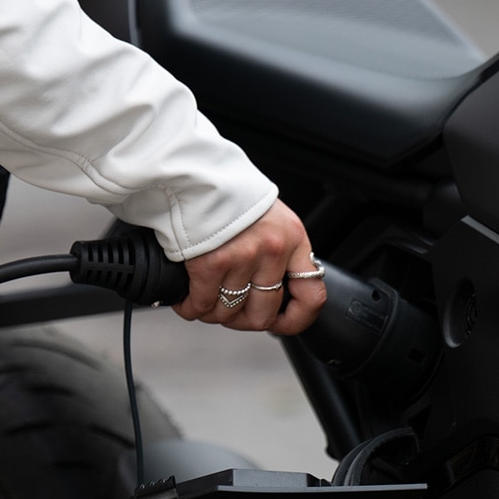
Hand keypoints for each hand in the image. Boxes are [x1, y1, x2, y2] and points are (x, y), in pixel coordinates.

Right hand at [172, 199, 325, 334]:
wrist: (197, 175)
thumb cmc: (229, 197)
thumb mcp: (271, 221)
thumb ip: (278, 254)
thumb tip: (274, 294)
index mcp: (293, 240)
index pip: (311, 296)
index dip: (295, 320)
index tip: (279, 323)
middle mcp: (273, 250)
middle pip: (263, 314)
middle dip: (241, 320)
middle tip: (228, 311)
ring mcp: (243, 258)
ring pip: (228, 313)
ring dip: (212, 313)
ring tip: (204, 300)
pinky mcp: (210, 263)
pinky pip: (201, 305)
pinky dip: (190, 308)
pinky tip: (187, 300)